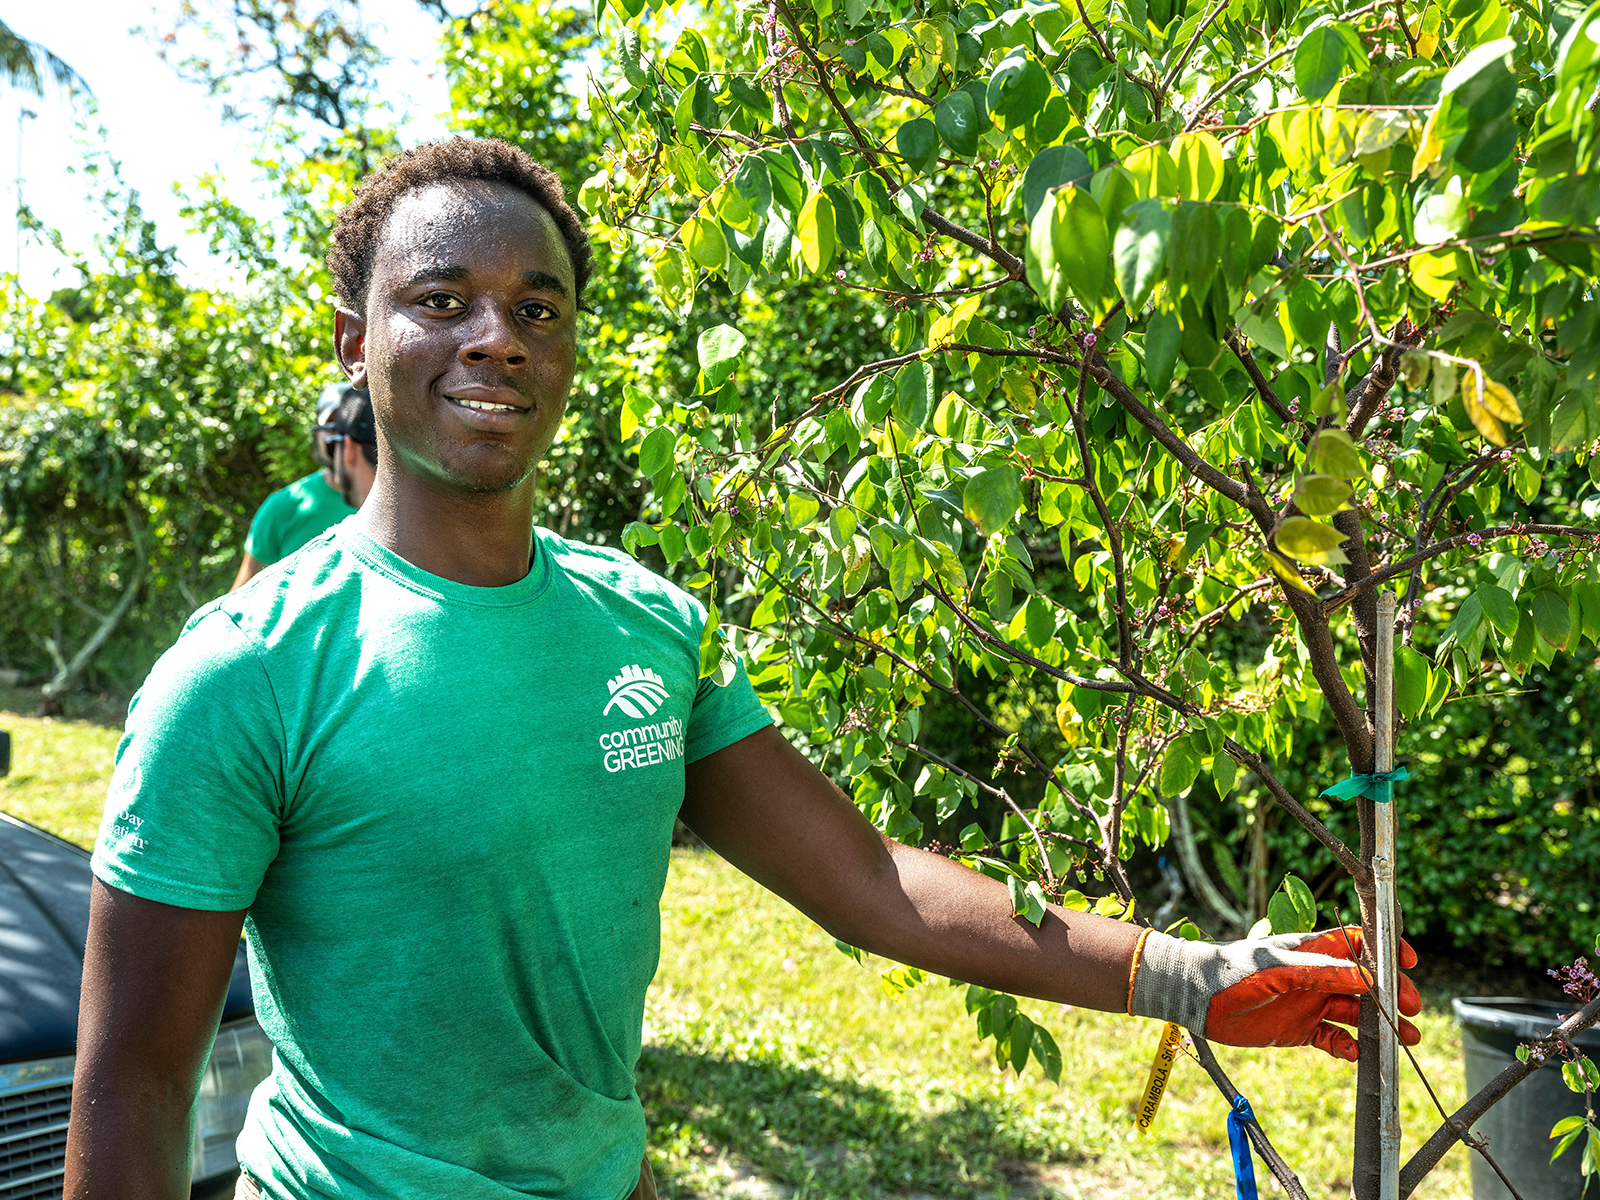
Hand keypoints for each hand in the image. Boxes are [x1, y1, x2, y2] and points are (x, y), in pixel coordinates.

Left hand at [1129, 925, 1421, 1060]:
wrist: (1197, 998)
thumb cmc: (1233, 972)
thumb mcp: (1279, 971)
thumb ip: (1321, 973)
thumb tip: (1368, 977)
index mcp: (1311, 951)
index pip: (1357, 944)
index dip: (1385, 949)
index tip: (1410, 960)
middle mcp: (1316, 976)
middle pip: (1366, 983)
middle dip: (1392, 994)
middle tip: (1412, 1010)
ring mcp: (1309, 1003)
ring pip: (1355, 1013)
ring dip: (1380, 1025)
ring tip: (1406, 1039)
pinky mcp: (1299, 1029)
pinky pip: (1333, 1038)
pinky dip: (1348, 1047)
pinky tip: (1357, 1054)